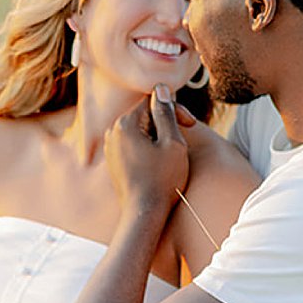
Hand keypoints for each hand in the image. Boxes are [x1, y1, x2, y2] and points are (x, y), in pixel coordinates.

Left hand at [104, 87, 190, 213]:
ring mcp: (111, 147)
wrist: (144, 213)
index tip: (190, 125)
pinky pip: (134, 144)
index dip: (175, 110)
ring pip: (141, 130)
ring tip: (171, 155)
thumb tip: (160, 89)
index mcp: (125, 124)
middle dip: (166, 123)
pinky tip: (159, 164)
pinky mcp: (114, 160)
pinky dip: (149, 148)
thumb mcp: (172, 143)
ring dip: (158, 136)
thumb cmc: (161, 180)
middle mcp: (113, 132)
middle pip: (144, 115)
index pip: (152, 101)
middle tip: (184, 138)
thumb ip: (166, 113)